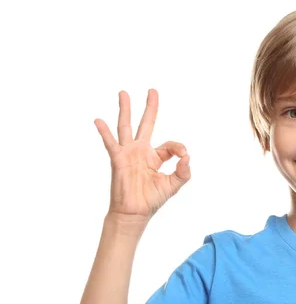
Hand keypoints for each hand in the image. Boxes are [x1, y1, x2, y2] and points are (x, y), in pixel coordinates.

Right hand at [95, 89, 190, 219]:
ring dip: (125, 110)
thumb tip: (187, 157)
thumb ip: (183, 171)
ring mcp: (129, 154)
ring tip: (123, 93)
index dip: (179, 148)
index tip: (183, 155)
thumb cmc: (151, 200)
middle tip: (152, 91)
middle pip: (146, 124)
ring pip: (126, 126)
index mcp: (155, 158)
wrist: (134, 213)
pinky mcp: (118, 159)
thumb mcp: (173, 185)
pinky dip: (104, 132)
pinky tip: (99, 120)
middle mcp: (142, 152)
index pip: (170, 145)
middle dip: (150, 108)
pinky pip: (111, 143)